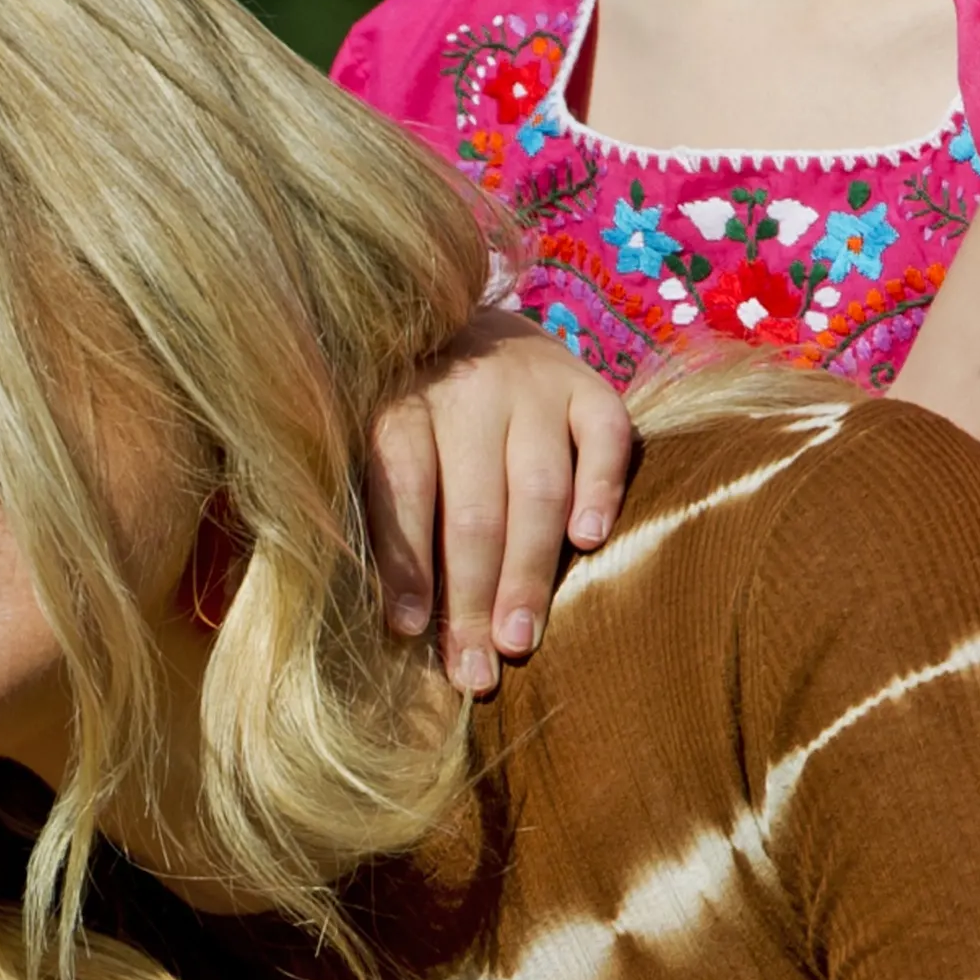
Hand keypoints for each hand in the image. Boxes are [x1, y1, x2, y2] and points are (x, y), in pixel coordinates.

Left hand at [364, 309, 632, 696]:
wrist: (463, 309)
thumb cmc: (411, 406)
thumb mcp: (373, 435)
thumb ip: (378, 506)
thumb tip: (387, 615)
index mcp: (401, 404)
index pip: (404, 489)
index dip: (407, 563)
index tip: (408, 631)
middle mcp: (468, 390)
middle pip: (474, 506)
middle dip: (474, 596)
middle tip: (475, 670)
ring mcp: (534, 385)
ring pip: (538, 485)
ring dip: (529, 569)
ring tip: (519, 639)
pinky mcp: (589, 386)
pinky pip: (607, 439)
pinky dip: (601, 491)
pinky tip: (590, 542)